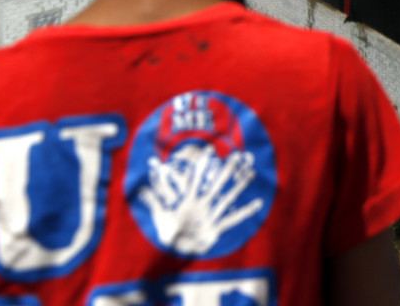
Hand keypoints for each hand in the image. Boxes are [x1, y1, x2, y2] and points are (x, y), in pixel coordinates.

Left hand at [138, 144, 263, 254]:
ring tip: (251, 174)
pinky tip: (258, 204)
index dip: (201, 165)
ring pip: (228, 197)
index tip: (209, 150)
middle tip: (237, 155)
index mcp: (188, 200)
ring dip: (239, 187)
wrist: (178, 248)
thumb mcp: (159, 217)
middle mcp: (202, 204)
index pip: (195, 179)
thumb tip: (140, 190)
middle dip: (227, 170)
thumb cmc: (169, 232)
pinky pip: (233, 219)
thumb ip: (153, 203)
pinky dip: (246, 212)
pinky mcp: (216, 228)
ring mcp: (210, 214)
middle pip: (216, 184)